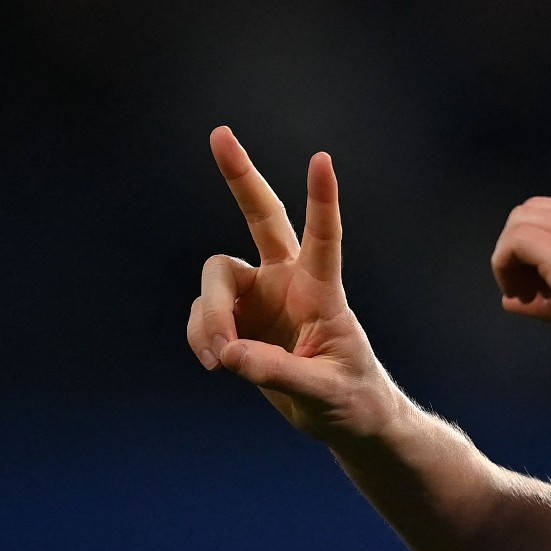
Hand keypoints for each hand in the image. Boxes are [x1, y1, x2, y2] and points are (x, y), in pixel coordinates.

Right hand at [186, 126, 396, 442]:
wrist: (343, 417)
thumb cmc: (350, 399)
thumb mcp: (323, 392)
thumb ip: (278, 373)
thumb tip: (228, 354)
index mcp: (322, 289)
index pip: (325, 236)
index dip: (323, 199)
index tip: (322, 158)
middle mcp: (288, 281)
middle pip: (261, 217)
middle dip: (241, 177)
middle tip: (219, 133)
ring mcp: (260, 295)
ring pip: (215, 280)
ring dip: (207, 317)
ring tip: (217, 360)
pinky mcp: (237, 318)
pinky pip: (203, 316)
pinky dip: (200, 337)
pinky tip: (216, 362)